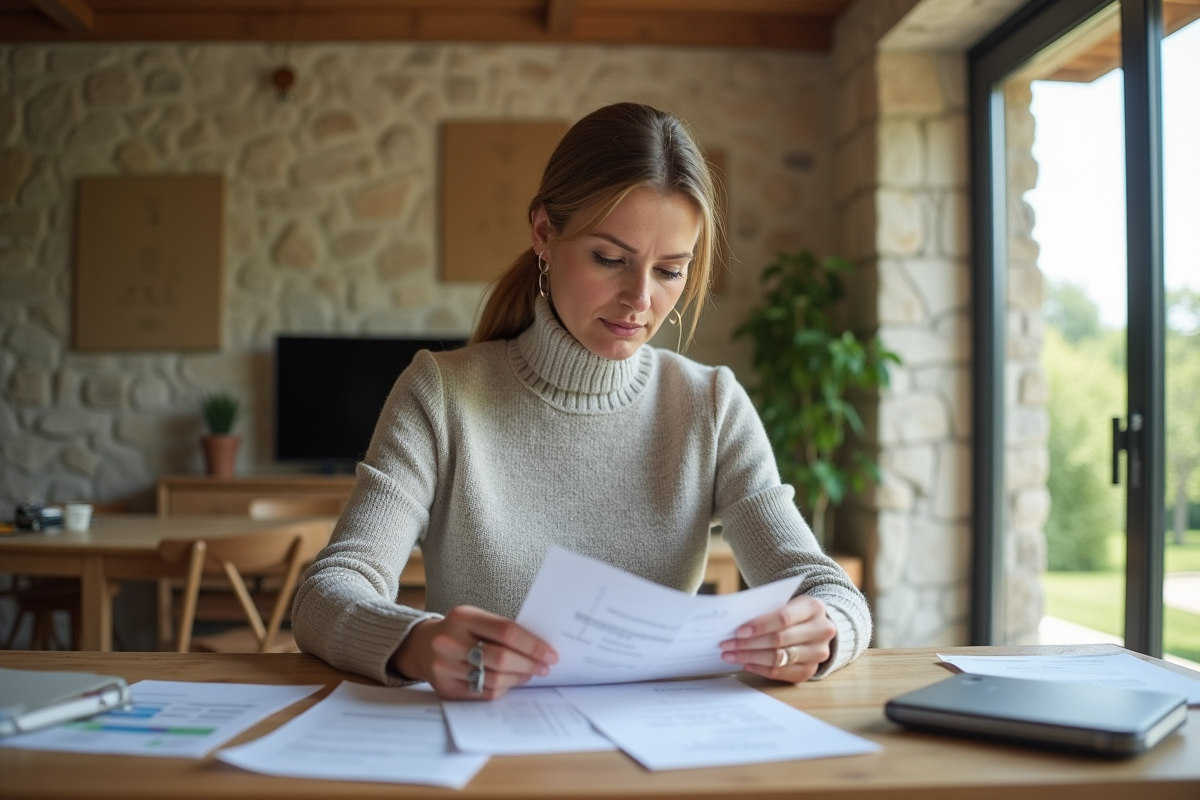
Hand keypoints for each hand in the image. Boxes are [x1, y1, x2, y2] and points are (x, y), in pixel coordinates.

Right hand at [392, 605, 557, 699]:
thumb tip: (540, 648)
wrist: (423, 646)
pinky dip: (503, 688)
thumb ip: (502, 630)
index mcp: (462, 617)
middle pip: (502, 658)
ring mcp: (444, 666)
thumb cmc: (460, 631)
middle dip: (529, 664)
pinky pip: (483, 693)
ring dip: (518, 678)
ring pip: (494, 679)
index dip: (533, 645)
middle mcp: (449, 641)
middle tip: (545, 667)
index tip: (550, 653)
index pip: (507, 631)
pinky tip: (511, 682)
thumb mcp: (476, 619)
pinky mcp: (444, 688)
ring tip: (529, 674)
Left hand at [719, 595, 835, 682]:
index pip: (783, 618)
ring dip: (751, 657)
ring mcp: (818, 653)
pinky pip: (782, 673)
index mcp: (814, 608)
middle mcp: (821, 631)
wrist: (817, 626)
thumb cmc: (794, 612)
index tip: (739, 631)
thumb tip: (735, 623)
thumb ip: (767, 610)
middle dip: (749, 643)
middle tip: (727, 645)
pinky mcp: (810, 670)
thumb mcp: (786, 602)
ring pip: (779, 658)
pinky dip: (761, 669)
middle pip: (779, 640)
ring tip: (732, 655)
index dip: (760, 625)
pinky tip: (746, 664)